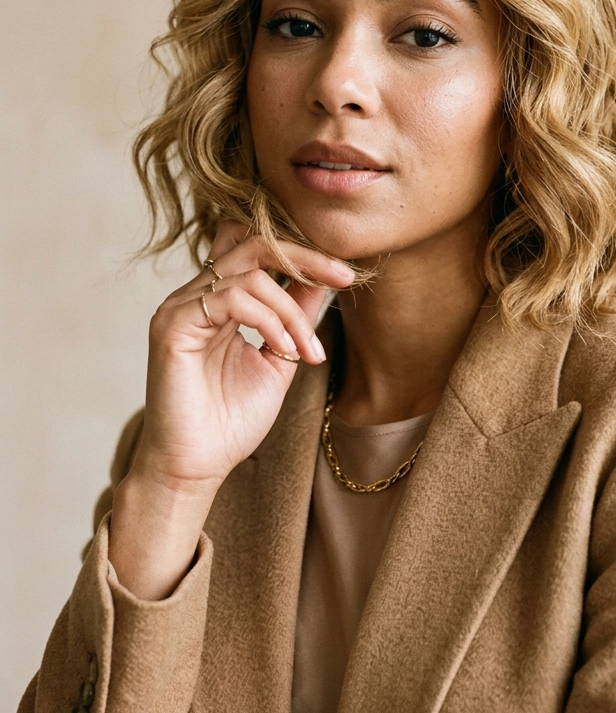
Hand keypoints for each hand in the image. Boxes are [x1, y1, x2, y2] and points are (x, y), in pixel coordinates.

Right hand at [109, 224, 353, 597]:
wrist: (196, 466)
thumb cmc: (231, 421)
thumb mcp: (280, 358)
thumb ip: (296, 317)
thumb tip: (323, 279)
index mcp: (217, 301)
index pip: (258, 251)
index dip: (303, 254)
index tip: (346, 275)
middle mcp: (195, 295)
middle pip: (253, 245)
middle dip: (305, 259)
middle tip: (343, 279)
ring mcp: (180, 307)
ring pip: (249, 274)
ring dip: (291, 311)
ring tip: (306, 352)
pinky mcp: (172, 324)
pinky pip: (230, 298)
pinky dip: (269, 320)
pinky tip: (284, 349)